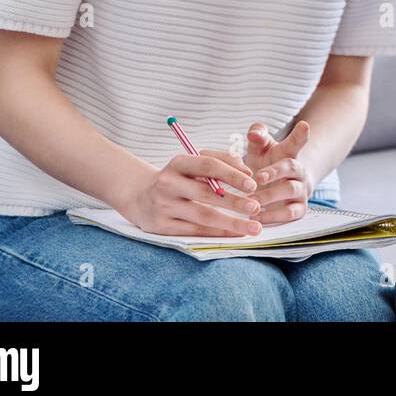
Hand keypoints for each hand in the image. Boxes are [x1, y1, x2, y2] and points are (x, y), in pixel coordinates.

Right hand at [118, 149, 262, 236]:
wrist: (139, 196)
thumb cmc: (178, 177)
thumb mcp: (193, 162)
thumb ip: (221, 161)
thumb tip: (246, 172)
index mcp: (178, 163)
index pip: (208, 165)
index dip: (232, 174)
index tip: (253, 184)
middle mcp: (168, 183)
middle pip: (206, 193)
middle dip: (234, 201)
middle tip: (256, 207)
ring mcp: (164, 206)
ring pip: (202, 216)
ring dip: (231, 223)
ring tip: (253, 227)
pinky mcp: (162, 226)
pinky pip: (195, 231)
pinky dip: (218, 233)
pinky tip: (235, 234)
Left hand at [243, 121, 316, 224]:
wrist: (278, 186)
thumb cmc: (266, 163)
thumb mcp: (260, 148)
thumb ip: (257, 136)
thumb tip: (253, 134)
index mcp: (290, 152)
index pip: (297, 141)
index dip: (300, 133)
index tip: (303, 125)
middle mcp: (299, 170)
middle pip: (292, 167)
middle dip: (275, 172)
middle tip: (258, 178)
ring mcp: (301, 189)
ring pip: (291, 190)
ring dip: (270, 196)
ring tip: (251, 200)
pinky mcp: (299, 209)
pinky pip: (290, 214)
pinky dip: (273, 217)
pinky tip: (256, 217)